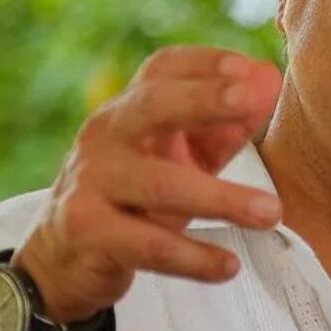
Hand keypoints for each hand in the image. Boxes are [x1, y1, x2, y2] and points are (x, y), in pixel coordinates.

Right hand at [13, 47, 284, 322]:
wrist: (59, 256)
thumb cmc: (134, 197)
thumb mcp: (176, 157)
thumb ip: (222, 127)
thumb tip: (269, 83)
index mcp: (130, 111)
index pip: (163, 69)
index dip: (207, 64)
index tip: (254, 69)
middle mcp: (106, 136)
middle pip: (153, 106)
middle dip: (205, 100)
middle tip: (252, 102)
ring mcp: (91, 182)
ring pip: (160, 185)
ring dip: (221, 198)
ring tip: (271, 213)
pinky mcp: (86, 232)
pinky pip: (148, 245)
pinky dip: (193, 257)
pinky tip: (229, 266)